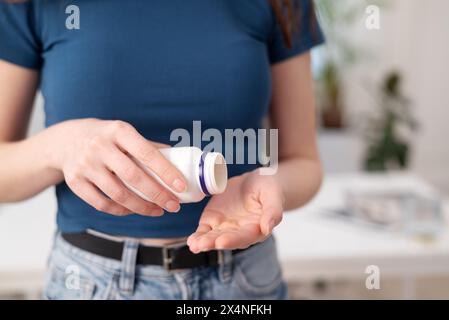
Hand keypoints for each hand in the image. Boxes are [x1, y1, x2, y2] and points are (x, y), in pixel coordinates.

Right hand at [47, 119, 186, 215]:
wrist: (66, 139)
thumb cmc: (107, 137)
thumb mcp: (125, 133)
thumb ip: (149, 147)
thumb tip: (180, 161)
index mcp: (118, 131)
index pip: (147, 153)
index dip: (166, 172)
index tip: (181, 186)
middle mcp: (100, 146)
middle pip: (133, 177)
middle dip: (157, 195)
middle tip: (174, 206)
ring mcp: (85, 164)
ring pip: (118, 194)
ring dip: (142, 207)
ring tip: (158, 211)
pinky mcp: (75, 181)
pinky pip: (101, 203)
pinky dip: (120, 211)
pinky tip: (134, 211)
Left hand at [187, 169, 283, 251]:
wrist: (253, 181)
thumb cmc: (267, 188)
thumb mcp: (272, 194)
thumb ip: (272, 211)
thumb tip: (268, 228)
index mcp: (256, 228)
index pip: (245, 236)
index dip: (233, 240)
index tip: (222, 241)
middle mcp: (240, 232)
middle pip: (226, 239)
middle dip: (213, 243)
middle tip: (202, 245)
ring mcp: (225, 228)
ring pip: (213, 237)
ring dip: (203, 242)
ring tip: (194, 245)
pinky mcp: (213, 221)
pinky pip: (204, 231)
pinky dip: (197, 236)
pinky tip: (191, 241)